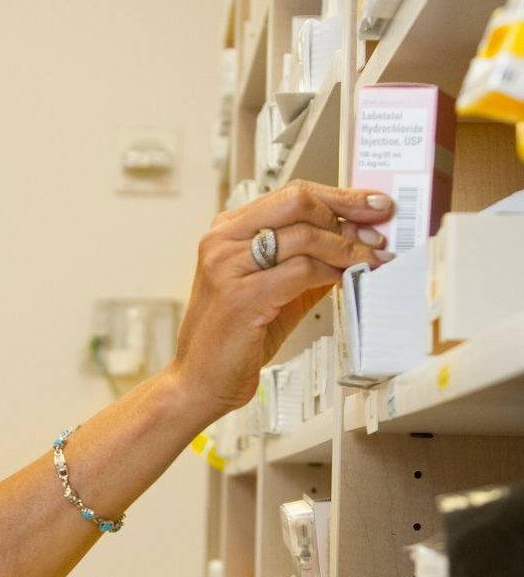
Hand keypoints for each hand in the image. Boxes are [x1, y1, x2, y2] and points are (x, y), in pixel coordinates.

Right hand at [170, 180, 394, 419]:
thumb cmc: (232, 340)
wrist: (200, 381)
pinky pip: (301, 271)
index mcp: (226, 233)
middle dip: (347, 212)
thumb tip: (354, 243)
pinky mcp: (241, 296)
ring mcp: (228, 267)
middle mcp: (222, 243)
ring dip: (348, 248)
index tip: (371, 205)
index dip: (339, 196)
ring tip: (371, 261)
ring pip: (305, 236)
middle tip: (376, 233)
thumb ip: (305, 264)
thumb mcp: (274, 291)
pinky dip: (333, 273)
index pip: (290, 195)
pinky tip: (345, 280)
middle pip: (297, 202)